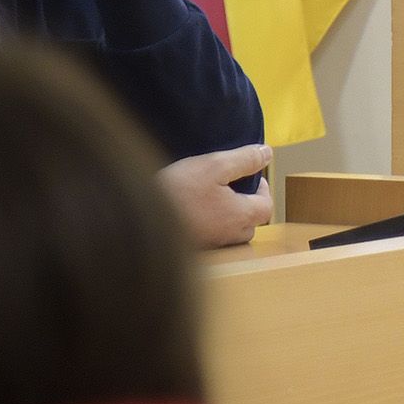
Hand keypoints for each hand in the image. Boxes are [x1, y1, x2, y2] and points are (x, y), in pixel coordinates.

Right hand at [160, 143, 274, 248]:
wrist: (135, 221)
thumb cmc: (177, 191)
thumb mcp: (213, 166)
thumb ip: (243, 160)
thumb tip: (268, 152)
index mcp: (240, 216)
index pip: (267, 206)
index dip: (264, 189)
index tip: (252, 176)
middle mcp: (229, 236)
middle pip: (251, 223)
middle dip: (247, 204)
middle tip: (233, 187)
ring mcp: (209, 245)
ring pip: (230, 233)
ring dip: (228, 217)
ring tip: (212, 199)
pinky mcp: (190, 250)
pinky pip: (209, 238)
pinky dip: (209, 225)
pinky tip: (192, 212)